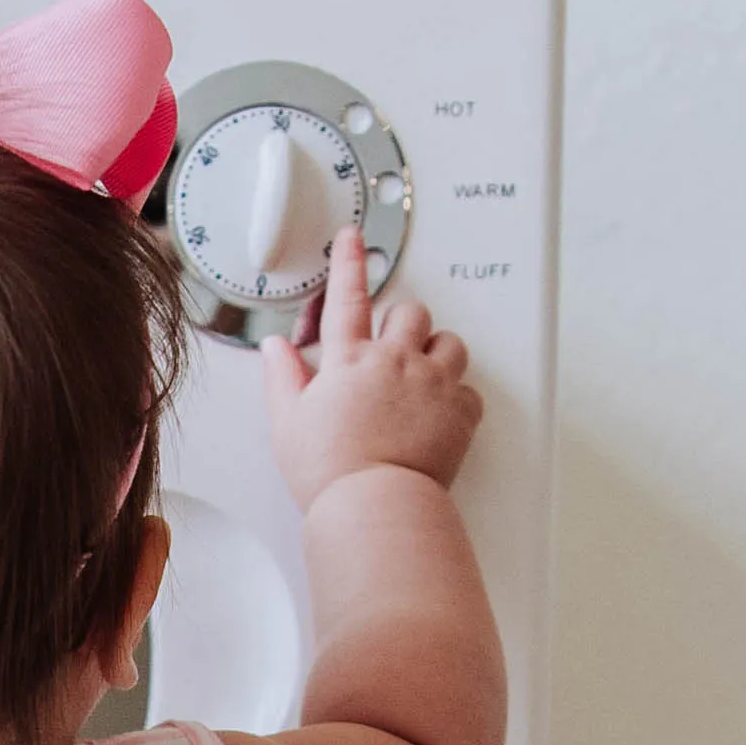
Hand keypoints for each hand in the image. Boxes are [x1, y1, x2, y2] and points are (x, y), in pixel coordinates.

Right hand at [262, 227, 482, 512]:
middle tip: (393, 349)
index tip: (352, 239)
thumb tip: (275, 349)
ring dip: (438, 352)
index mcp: (349, 361)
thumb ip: (283, 378)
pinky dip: (458, 400)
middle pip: (411, 313)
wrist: (372, 505)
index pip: (347, 297)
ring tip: (424, 376)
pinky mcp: (459, 412)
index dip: (348, 263)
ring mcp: (432, 383)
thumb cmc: (329, 471)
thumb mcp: (288, 423)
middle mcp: (395, 361)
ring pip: (449, 342)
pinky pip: (469, 392)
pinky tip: (441, 415)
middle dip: (403, 324)